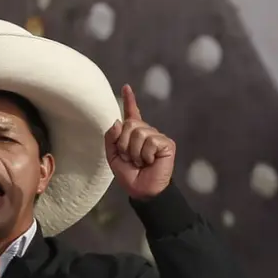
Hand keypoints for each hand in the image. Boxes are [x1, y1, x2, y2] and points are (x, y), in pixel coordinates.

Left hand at [104, 84, 175, 199]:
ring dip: (134, 152)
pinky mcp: (166, 144)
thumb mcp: (113, 157)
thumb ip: (111, 139)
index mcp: (133, 135)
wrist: (142, 190)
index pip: (131, 114)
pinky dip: (146, 155)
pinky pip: (150, 141)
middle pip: (130, 124)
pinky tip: (150, 161)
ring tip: (140, 162)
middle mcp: (146, 133)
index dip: (129, 101)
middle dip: (125, 144)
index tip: (126, 87)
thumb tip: (118, 122)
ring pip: (139, 133)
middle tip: (130, 159)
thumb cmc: (129, 176)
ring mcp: (157, 137)